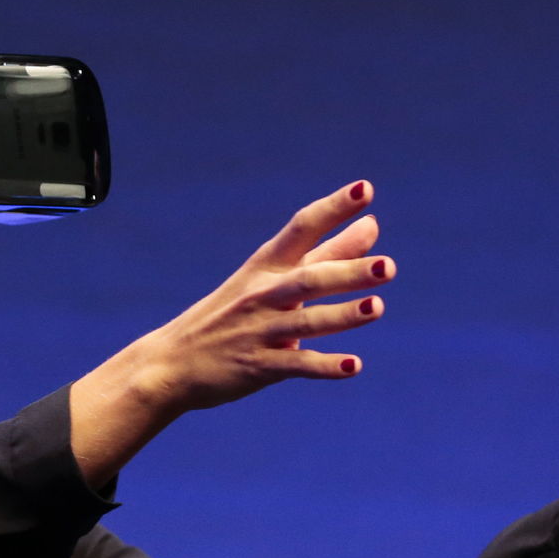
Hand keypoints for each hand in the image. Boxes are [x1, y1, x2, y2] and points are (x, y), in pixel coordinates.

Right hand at [68, 181, 392, 485]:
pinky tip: (354, 366)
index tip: (364, 189)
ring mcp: (258, 331)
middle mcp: (262, 295)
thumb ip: (328, 256)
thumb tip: (373, 229)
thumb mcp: (272, 280)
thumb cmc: (231, 316)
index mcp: (265, 267)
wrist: (170, 364)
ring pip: (305, 322)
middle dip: (347, 271)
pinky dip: (324, 366)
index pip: (301, 229)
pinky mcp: (257, 367)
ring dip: (342, 315)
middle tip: (388, 266)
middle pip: (309, 278)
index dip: (332, 209)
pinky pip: (295, 366)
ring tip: (377, 307)